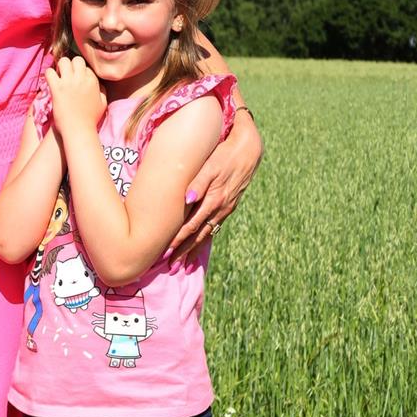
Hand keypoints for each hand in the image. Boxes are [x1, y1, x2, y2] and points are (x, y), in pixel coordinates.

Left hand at [45, 56, 104, 136]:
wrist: (78, 130)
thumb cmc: (91, 119)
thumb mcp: (103, 103)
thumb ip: (102, 91)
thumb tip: (98, 84)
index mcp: (93, 81)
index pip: (86, 67)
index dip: (81, 72)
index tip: (76, 79)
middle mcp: (82, 79)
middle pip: (76, 60)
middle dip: (71, 65)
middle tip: (66, 75)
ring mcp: (69, 83)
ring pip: (63, 61)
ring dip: (60, 67)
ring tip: (58, 76)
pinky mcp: (57, 89)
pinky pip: (50, 72)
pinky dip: (49, 74)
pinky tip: (50, 82)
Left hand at [170, 111, 262, 257]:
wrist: (249, 150)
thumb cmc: (225, 154)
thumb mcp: (211, 165)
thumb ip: (198, 182)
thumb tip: (187, 198)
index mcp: (214, 200)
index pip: (192, 225)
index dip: (179, 240)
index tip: (166, 252)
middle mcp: (220, 208)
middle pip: (199, 235)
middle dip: (185, 251)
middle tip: (172, 267)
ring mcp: (226, 209)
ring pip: (208, 234)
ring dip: (195, 250)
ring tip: (185, 265)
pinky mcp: (229, 206)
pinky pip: (215, 227)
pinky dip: (206, 239)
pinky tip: (201, 245)